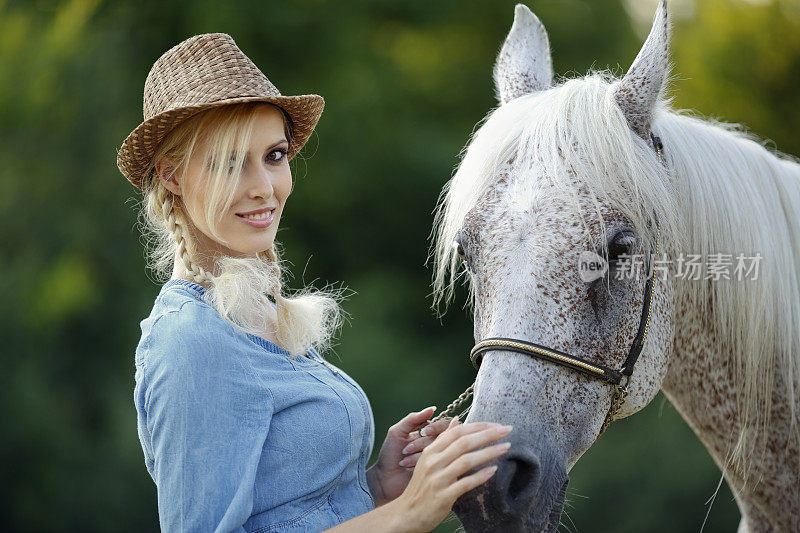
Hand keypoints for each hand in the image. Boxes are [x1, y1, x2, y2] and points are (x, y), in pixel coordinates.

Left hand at [367, 407, 451, 505]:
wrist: (384, 479)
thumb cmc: (389, 454)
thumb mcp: (397, 432)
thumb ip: (413, 419)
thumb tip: (433, 408)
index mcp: (427, 434)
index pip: (443, 425)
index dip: (435, 427)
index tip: (422, 432)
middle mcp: (435, 446)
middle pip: (442, 438)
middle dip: (420, 443)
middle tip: (405, 450)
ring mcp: (436, 460)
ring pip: (438, 451)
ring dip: (416, 455)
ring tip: (403, 462)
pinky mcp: (436, 473)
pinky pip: (437, 465)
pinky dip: (419, 465)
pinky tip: (408, 469)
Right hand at [390, 417, 512, 531]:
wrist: (407, 513)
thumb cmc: (422, 485)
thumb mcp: (429, 459)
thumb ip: (443, 441)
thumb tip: (456, 421)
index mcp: (431, 451)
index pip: (457, 432)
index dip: (478, 426)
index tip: (496, 424)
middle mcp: (433, 462)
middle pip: (464, 442)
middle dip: (488, 434)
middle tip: (507, 430)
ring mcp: (438, 479)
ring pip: (466, 460)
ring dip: (489, 452)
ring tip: (506, 447)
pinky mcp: (443, 495)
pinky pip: (466, 483)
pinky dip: (480, 476)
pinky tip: (493, 471)